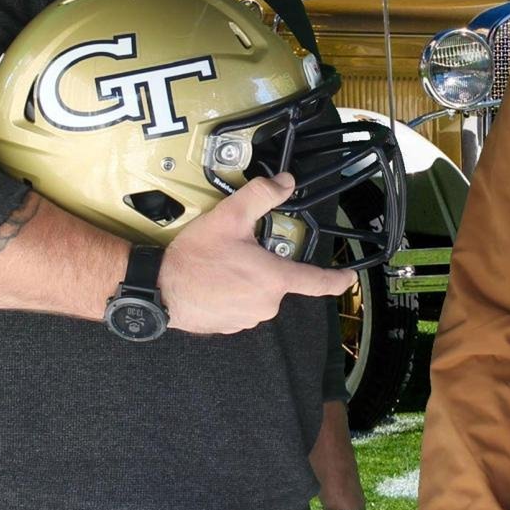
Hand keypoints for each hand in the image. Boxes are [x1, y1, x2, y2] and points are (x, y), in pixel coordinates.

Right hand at [160, 174, 357, 334]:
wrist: (159, 292)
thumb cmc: (193, 259)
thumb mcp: (228, 217)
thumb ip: (260, 195)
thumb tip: (286, 182)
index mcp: (273, 279)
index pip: (317, 282)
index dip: (338, 279)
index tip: (349, 277)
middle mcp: (266, 304)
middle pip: (278, 279)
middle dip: (264, 264)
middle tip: (237, 252)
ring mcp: (248, 318)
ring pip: (259, 292)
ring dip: (247, 279)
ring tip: (220, 267)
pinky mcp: (230, 326)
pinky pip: (242, 305)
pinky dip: (233, 292)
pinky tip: (213, 282)